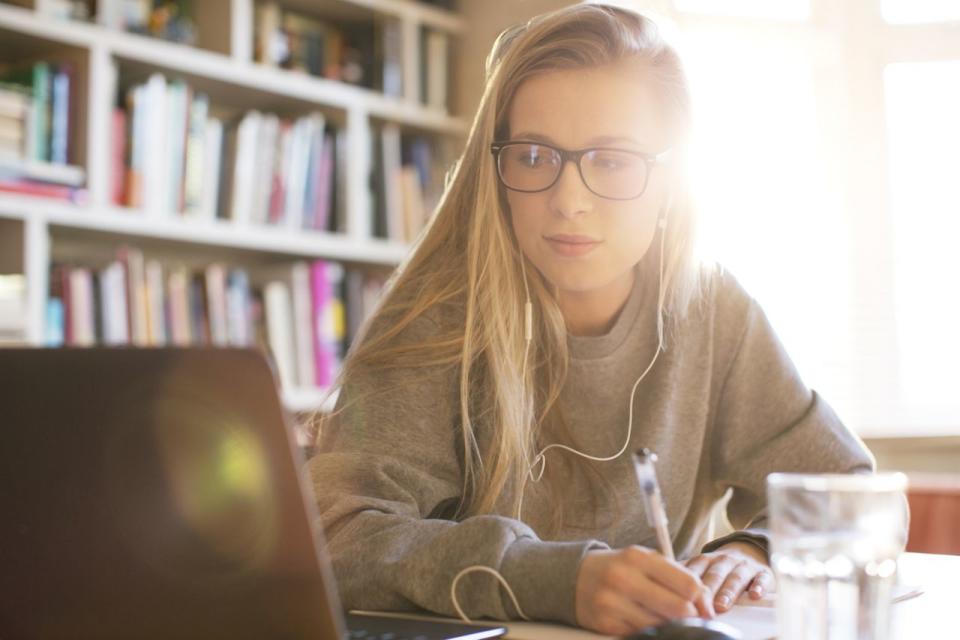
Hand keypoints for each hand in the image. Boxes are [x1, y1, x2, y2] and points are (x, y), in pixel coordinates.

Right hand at [575, 546, 715, 635]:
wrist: (575, 579)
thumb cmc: (618, 568)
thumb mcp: (643, 561)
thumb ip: (675, 575)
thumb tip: (705, 602)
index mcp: (637, 557)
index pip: (686, 583)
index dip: (703, 600)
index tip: (707, 609)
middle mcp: (623, 578)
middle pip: (678, 608)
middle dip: (692, 617)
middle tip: (695, 620)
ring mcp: (613, 603)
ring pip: (663, 625)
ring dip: (673, 626)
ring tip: (671, 620)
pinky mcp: (606, 624)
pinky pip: (643, 635)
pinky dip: (653, 632)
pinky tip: (651, 624)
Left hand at [684, 542, 774, 612]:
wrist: (749, 550)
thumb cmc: (720, 566)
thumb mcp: (703, 566)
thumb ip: (686, 574)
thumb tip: (660, 585)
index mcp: (706, 560)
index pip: (695, 569)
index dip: (687, 584)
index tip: (680, 597)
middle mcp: (724, 561)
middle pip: (714, 574)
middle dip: (707, 589)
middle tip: (700, 605)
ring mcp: (744, 566)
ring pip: (736, 577)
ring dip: (728, 591)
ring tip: (721, 605)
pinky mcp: (763, 573)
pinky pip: (762, 579)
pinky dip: (759, 587)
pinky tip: (755, 595)